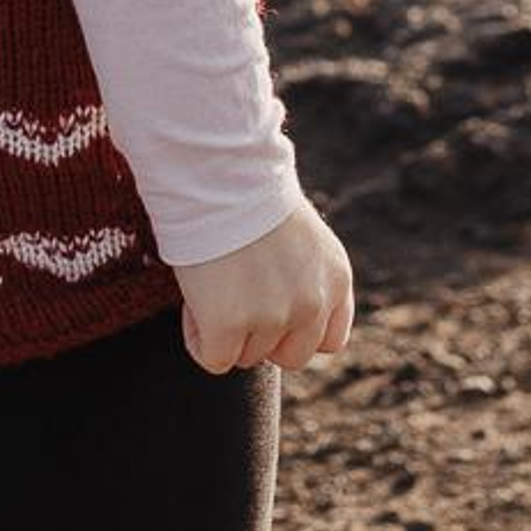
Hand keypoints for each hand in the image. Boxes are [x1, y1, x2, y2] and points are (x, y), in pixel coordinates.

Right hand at [176, 195, 355, 374]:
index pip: (330, 340)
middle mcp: (313, 303)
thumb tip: (279, 306)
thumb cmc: (248, 189)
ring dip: (227, 331)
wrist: (220, 170)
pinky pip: (213, 359)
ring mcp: (273, 317)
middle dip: (262, 336)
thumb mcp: (300, 235)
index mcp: (336, 278)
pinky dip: (198, 338)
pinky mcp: (230, 325)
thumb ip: (303, 276)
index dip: (296, 330)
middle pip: (289, 356)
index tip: (271, 307)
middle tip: (236, 296)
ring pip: (247, 356)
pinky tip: (195, 302)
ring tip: (213, 283)